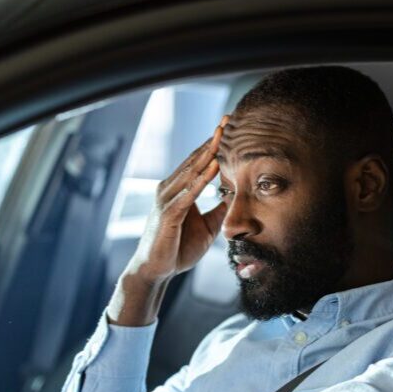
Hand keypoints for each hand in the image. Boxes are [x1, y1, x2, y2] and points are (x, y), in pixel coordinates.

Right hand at [129, 116, 228, 281]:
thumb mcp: (207, 227)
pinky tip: (215, 166)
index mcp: (178, 190)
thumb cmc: (177, 249)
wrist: (155, 271)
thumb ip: (219, 210)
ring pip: (191, 171)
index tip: (230, 127)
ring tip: (223, 135)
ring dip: (208, 153)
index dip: (214, 145)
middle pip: (194, 159)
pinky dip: (202, 179)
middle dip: (212, 140)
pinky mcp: (168, 214)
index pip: (198, 162)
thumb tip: (237, 197)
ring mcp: (166, 200)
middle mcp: (169, 189)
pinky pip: (188, 194)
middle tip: (229, 120)